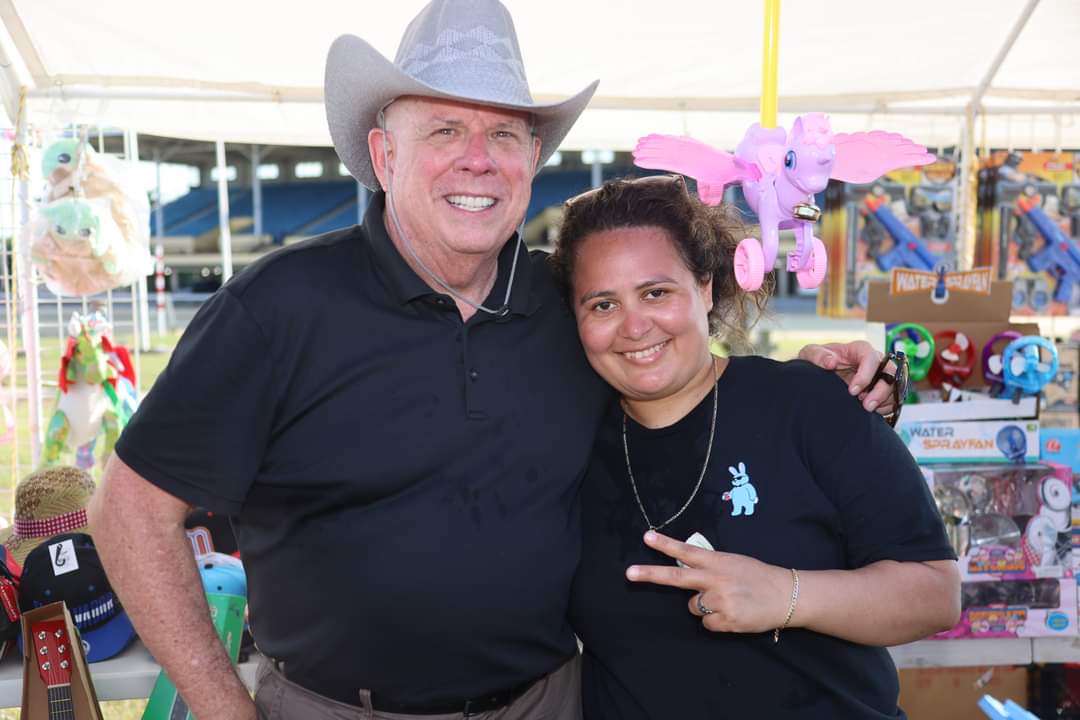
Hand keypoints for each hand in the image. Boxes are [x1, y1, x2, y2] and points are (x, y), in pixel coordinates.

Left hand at [626, 531, 790, 632]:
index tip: (646, 537)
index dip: (665, 544)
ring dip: (704, 606)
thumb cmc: (758, 577)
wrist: (787, 595)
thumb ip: (710, 566)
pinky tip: (733, 614)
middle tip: (629, 573)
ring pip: (692, 607)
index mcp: (718, 562)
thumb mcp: (733, 562)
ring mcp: (721, 600)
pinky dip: (716, 622)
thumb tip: (686, 567)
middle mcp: (716, 579)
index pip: (687, 551)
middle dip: (650, 575)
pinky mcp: (727, 620)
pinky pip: (707, 624)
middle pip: (677, 577)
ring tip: (728, 601)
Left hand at [798, 340, 893, 414]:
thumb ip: (817, 355)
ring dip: (883, 401)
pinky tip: (871, 413)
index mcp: (860, 349)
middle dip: (880, 391)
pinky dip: (885, 407)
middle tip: (866, 406)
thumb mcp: (811, 353)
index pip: (871, 358)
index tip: (852, 391)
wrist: (821, 374)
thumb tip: (831, 362)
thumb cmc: (818, 360)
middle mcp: (875, 360)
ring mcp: (882, 375)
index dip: (865, 375)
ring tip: (866, 410)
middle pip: (890, 373)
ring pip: (895, 387)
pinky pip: (894, 398)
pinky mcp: (883, 389)